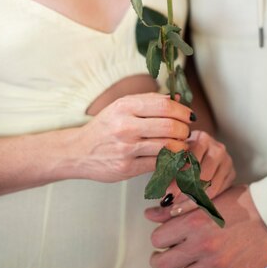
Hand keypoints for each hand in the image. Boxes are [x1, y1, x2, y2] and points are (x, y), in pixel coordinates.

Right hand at [71, 93, 192, 182]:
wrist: (78, 151)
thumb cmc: (106, 126)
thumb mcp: (122, 106)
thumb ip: (150, 101)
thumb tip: (178, 99)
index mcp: (125, 106)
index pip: (165, 105)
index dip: (182, 111)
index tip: (188, 116)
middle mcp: (125, 126)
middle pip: (170, 127)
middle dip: (184, 130)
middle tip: (185, 131)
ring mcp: (126, 149)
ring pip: (167, 147)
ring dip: (181, 146)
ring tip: (181, 144)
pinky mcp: (127, 168)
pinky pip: (159, 164)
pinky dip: (170, 161)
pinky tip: (172, 157)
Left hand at [145, 185, 266, 267]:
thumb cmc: (241, 201)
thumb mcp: (207, 198)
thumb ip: (177, 208)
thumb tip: (149, 214)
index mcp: (194, 221)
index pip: (158, 238)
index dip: (158, 238)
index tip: (163, 238)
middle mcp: (202, 244)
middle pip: (163, 262)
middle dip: (159, 259)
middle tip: (164, 255)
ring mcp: (216, 264)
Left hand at [152, 130, 235, 214]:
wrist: (201, 150)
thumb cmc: (182, 154)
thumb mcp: (172, 156)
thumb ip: (165, 168)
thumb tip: (156, 188)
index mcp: (203, 138)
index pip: (191, 162)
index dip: (178, 181)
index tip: (166, 195)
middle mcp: (218, 148)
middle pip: (203, 176)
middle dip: (185, 193)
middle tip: (171, 205)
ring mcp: (227, 162)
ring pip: (211, 187)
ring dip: (193, 201)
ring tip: (177, 210)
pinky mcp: (232, 175)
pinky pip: (218, 193)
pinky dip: (203, 203)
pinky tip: (189, 208)